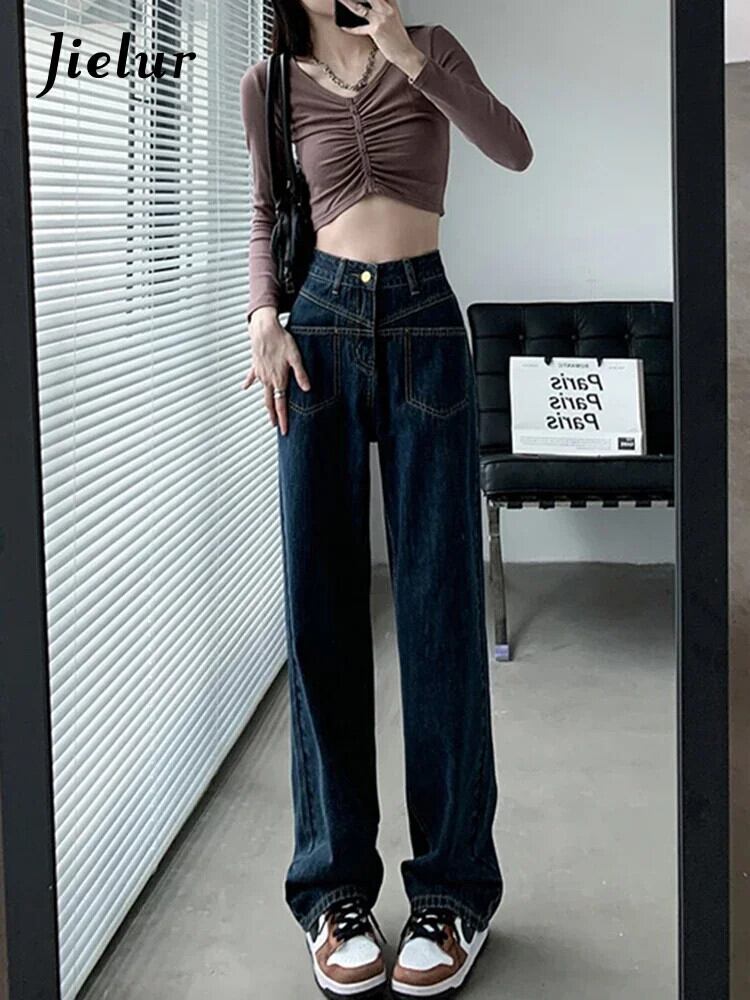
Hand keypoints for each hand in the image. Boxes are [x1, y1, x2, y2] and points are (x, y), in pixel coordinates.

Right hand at [242, 308, 310, 435]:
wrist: (263, 328)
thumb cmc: (281, 340)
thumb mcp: (295, 357)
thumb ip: (301, 374)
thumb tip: (307, 389)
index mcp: (278, 379)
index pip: (281, 404)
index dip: (283, 418)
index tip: (284, 430)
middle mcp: (267, 380)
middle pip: (270, 402)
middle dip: (273, 416)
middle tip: (275, 426)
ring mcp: (259, 373)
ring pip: (262, 392)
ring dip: (265, 403)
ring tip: (268, 412)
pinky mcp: (255, 365)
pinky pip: (251, 377)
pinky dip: (248, 383)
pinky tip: (245, 388)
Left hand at [337, 0, 426, 79]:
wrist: (406, 52)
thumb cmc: (398, 38)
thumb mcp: (393, 19)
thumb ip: (382, 10)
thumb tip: (364, 7)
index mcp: (391, 4)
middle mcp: (387, 8)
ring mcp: (382, 18)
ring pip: (360, 7)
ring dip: (348, 3)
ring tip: (340, 0)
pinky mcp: (377, 29)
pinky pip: (359, 28)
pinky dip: (350, 27)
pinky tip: (342, 25)